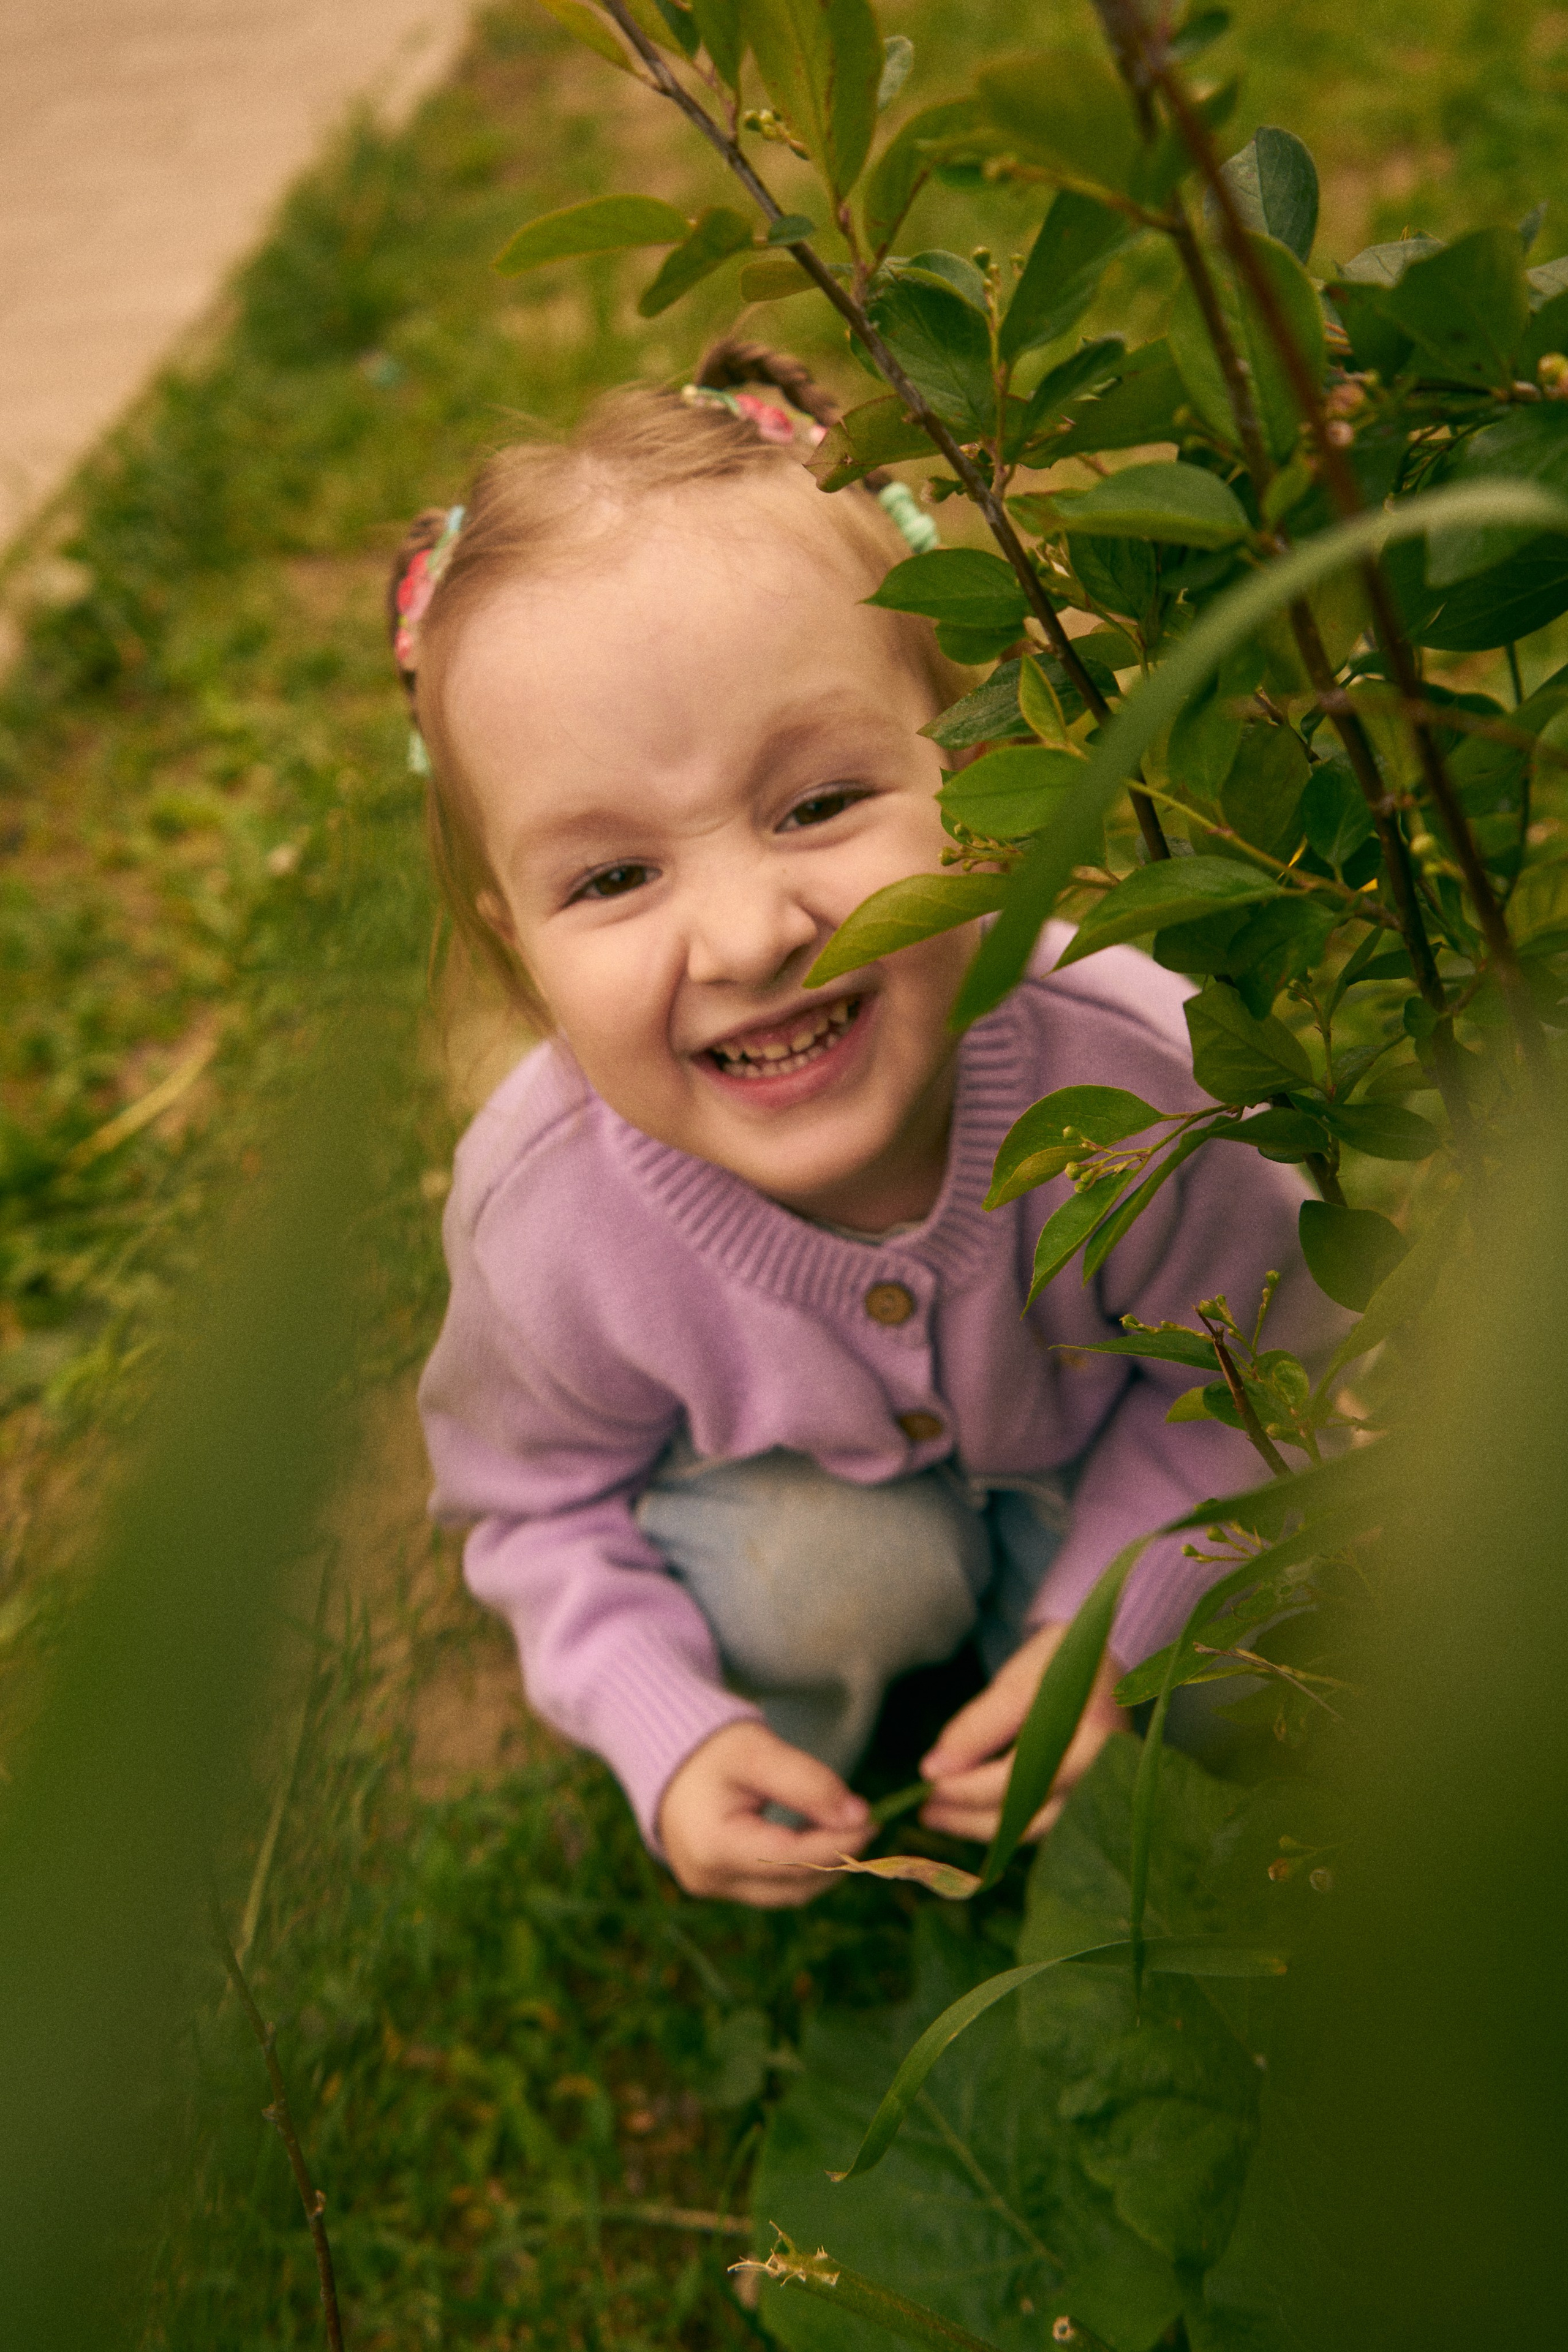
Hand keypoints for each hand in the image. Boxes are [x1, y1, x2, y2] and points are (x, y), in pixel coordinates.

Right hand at [657, 1720, 871, 1905]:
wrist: (667, 1756)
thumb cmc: (711, 1748)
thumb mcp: (759, 1751)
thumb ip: (808, 1783)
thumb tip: (859, 1817)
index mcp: (712, 1845)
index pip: (791, 1858)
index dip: (837, 1843)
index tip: (872, 1821)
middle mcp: (708, 1879)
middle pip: (793, 1885)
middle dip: (835, 1858)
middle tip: (865, 1824)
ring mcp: (711, 1888)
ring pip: (787, 1894)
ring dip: (822, 1867)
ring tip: (844, 1830)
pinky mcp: (718, 1886)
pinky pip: (772, 1888)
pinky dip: (800, 1868)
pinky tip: (816, 1837)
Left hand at [918, 1621, 1125, 1844]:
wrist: (1103, 1662)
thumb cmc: (1060, 1661)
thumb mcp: (1018, 1679)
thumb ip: (980, 1723)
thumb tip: (934, 1769)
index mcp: (1090, 1739)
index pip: (1018, 1779)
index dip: (968, 1785)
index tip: (928, 1779)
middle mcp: (1098, 1777)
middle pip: (1025, 1815)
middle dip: (969, 1816)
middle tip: (925, 1809)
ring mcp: (1095, 1792)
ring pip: (1031, 1829)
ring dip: (980, 1826)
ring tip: (937, 1814)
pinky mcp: (1086, 1798)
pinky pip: (1039, 1822)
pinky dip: (1002, 1822)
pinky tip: (969, 1813)